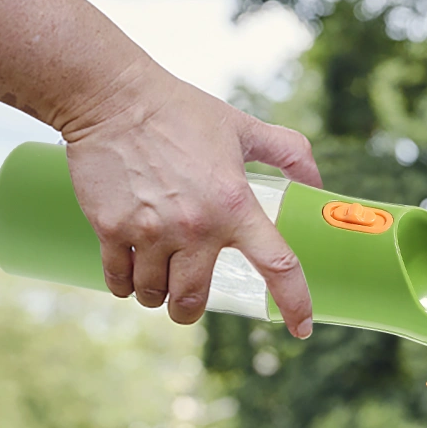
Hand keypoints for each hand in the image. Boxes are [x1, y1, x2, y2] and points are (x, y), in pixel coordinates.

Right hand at [62, 62, 320, 332]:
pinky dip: (124, 286)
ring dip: (156, 296)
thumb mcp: (244, 126)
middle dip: (190, 309)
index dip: (295, 303)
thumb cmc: (181, 111)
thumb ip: (288, 152)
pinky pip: (118, 281)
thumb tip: (315, 182)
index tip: (302, 328)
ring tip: (156, 278)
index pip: (277, 265)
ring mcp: (151, 231)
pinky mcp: (111, 230)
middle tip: (188, 299)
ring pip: (155, 295)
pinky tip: (129, 274)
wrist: (114, 98)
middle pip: (195, 299)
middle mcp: (196, 227)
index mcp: (235, 205)